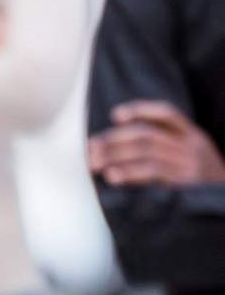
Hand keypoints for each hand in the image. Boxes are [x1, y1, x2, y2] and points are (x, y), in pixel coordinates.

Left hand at [89, 101, 224, 188]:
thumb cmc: (205, 184)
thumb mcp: (195, 159)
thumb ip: (171, 149)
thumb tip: (123, 149)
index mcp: (194, 136)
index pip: (167, 113)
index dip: (141, 110)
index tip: (116, 115)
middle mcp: (192, 145)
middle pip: (148, 134)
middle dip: (115, 139)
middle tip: (91, 148)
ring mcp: (189, 163)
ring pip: (147, 151)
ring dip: (116, 156)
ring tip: (94, 164)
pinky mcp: (185, 183)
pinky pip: (153, 172)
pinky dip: (130, 172)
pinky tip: (113, 176)